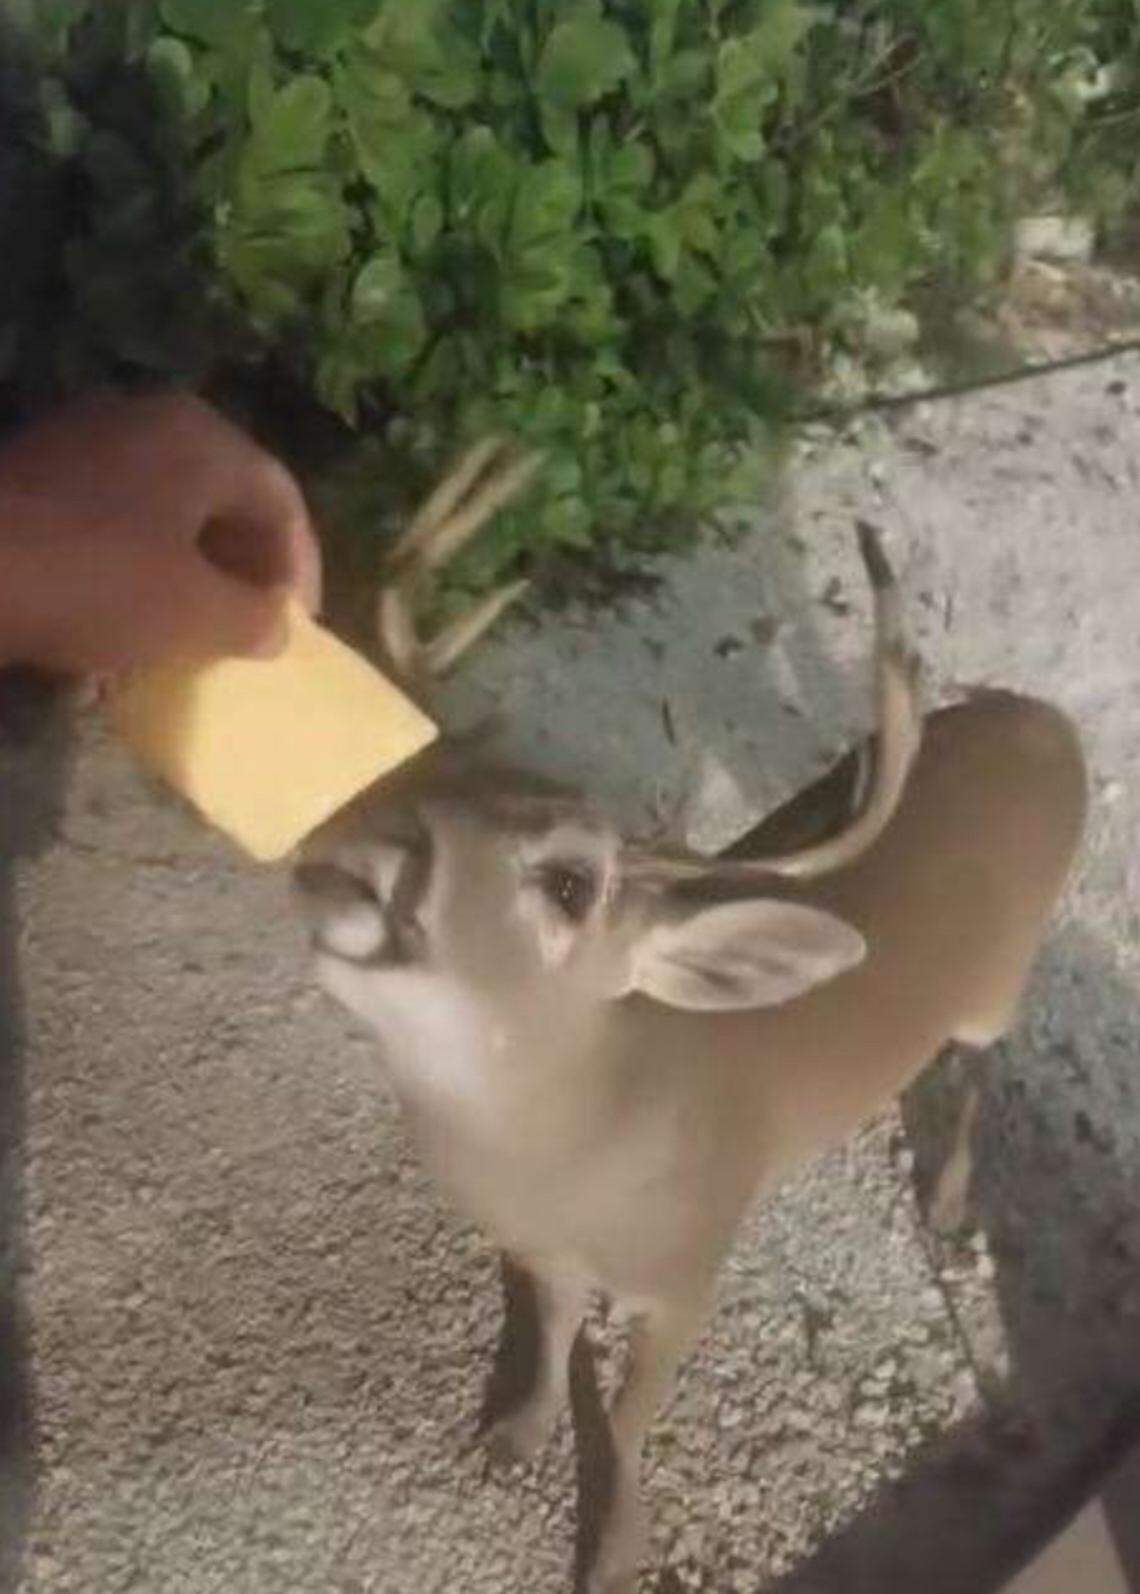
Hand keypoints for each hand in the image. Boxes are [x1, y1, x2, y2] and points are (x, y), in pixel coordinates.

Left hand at [0, 391, 321, 675]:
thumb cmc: (93, 580)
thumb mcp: (194, 613)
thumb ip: (254, 618)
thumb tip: (274, 625)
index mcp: (200, 438)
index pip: (282, 497)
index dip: (302, 567)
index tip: (299, 627)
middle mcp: (147, 420)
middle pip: (224, 497)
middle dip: (246, 567)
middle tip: (253, 626)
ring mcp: (86, 442)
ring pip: (167, 509)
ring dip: (191, 570)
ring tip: (195, 631)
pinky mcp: (39, 476)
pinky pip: (114, 519)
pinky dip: (137, 566)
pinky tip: (127, 618)